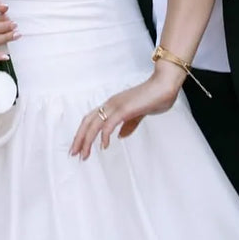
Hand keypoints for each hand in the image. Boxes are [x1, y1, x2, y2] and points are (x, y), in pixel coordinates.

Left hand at [69, 66, 184, 159]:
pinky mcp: (124, 109)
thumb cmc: (154, 97)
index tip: (79, 147)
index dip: (83, 132)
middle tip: (74, 154)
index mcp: (112, 105)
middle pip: (87, 121)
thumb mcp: (139, 114)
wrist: (164, 85)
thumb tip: (120, 136)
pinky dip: (103, 136)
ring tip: (84, 154)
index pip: (91, 119)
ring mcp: (116, 105)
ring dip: (86, 140)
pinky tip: (104, 146)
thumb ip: (129, 124)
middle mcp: (110, 104)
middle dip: (79, 138)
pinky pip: (109, 124)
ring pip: (94, 124)